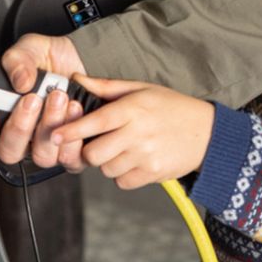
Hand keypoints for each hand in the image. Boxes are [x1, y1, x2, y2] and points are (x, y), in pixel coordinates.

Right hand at [0, 33, 88, 163]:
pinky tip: (75, 108)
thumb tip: (20, 81)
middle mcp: (23, 136)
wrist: (85, 58)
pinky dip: (73, 136)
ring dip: (49, 125)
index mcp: (1, 117)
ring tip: (59, 97)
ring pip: (41, 155)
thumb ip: (18, 61)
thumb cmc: (52, 60)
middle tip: (31, 100)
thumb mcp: (30, 49)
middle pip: (9, 151)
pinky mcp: (72, 149)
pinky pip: (70, 157)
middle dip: (20, 126)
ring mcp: (47, 145)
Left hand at [51, 78, 214, 189]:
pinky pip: (122, 182)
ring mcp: (146, 155)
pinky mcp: (152, 173)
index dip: (72, 130)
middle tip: (100, 142)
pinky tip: (134, 160)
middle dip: (90, 151)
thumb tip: (77, 79)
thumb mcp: (142, 89)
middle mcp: (138, 133)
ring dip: (108, 162)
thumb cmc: (173, 107)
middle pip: (94, 153)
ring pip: (106, 169)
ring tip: (123, 149)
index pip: (95, 122)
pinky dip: (123, 174)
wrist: (208, 132)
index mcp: (133, 109)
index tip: (54, 134)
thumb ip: (107, 87)